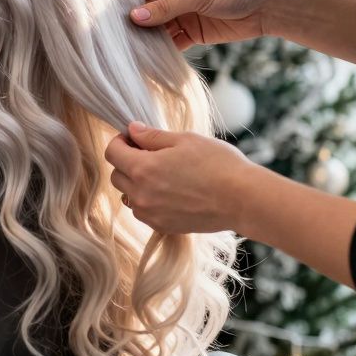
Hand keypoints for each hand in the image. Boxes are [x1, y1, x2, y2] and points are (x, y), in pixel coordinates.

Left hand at [104, 121, 259, 234]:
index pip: (111, 152)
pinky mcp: (161, 226)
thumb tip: (131, 130)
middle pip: (116, 175)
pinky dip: (148, 200)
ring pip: (128, 195)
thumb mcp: (184, 140)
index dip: (120, 141)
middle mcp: (140, 194)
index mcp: (142, 168)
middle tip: (149, 153)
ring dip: (136, 183)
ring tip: (163, 174)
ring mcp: (149, 213)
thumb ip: (152, 136)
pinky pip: (142, 211)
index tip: (134, 138)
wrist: (244, 199)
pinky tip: (170, 191)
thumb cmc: (218, 164)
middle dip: (127, 162)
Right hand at [129, 0, 274, 49]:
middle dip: (133, 25)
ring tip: (129, 53)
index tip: (108, 21)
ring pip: (156, 28)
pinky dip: (161, 50)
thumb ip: (165, 8)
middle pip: (145, 11)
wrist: (269, 6)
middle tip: (115, 42)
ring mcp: (182, 13)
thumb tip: (134, 18)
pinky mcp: (191, 31)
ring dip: (146, 39)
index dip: (125, 5)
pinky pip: (170, 41)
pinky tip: (149, 59)